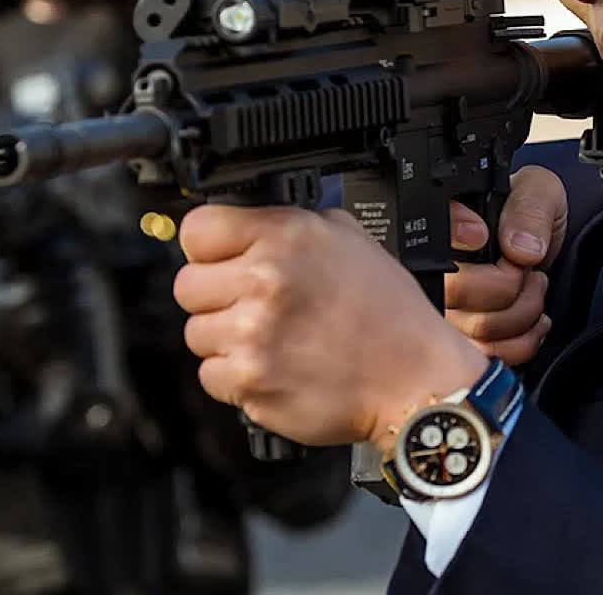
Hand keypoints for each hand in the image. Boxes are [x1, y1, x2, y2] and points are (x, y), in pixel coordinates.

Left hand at [174, 206, 487, 451]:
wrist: (415, 379)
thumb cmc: (389, 315)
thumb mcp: (351, 239)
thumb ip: (292, 224)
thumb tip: (247, 220)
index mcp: (285, 237)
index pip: (197, 229)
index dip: (208, 247)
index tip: (221, 260)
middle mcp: (264, 280)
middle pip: (187, 286)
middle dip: (216, 296)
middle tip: (253, 306)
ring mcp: (253, 334)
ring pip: (196, 333)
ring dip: (226, 339)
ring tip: (272, 340)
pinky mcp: (249, 381)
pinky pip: (210, 376)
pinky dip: (236, 377)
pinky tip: (274, 367)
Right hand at [444, 166, 567, 365]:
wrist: (542, 246)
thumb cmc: (532, 216)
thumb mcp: (539, 192)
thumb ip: (528, 209)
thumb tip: (518, 247)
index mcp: (442, 226)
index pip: (427, 240)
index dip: (459, 241)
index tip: (485, 237)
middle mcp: (433, 271)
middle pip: (455, 295)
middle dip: (508, 286)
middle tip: (527, 269)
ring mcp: (446, 310)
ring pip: (476, 331)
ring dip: (521, 313)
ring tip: (533, 288)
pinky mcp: (466, 340)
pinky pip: (488, 354)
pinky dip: (522, 342)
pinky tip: (534, 321)